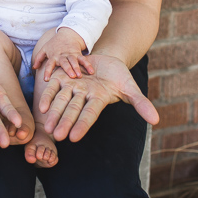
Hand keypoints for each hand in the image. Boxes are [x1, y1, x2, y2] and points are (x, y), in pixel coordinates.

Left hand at [32, 28, 93, 79]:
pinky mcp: (78, 54)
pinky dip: (87, 65)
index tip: (46, 79)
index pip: (49, 64)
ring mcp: (71, 55)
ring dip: (77, 68)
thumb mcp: (45, 49)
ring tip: (79, 75)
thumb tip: (33, 67)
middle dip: (67, 69)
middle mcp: (62, 56)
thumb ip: (38, 58)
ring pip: (74, 61)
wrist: (67, 34)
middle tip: (70, 77)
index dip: (47, 71)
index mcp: (53, 56)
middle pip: (64, 63)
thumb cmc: (54, 44)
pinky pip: (83, 59)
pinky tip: (92, 71)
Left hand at [38, 53, 158, 142]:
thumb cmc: (119, 76)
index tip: (74, 138)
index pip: (89, 114)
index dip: (82, 125)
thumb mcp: (130, 88)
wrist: (106, 60)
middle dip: (64, 122)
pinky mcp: (63, 76)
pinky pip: (54, 86)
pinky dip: (49, 95)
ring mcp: (72, 86)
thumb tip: (156, 120)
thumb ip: (140, 104)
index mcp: (98, 99)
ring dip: (54, 113)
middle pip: (73, 109)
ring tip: (46, 126)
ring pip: (62, 100)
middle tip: (55, 136)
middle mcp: (83, 95)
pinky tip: (42, 106)